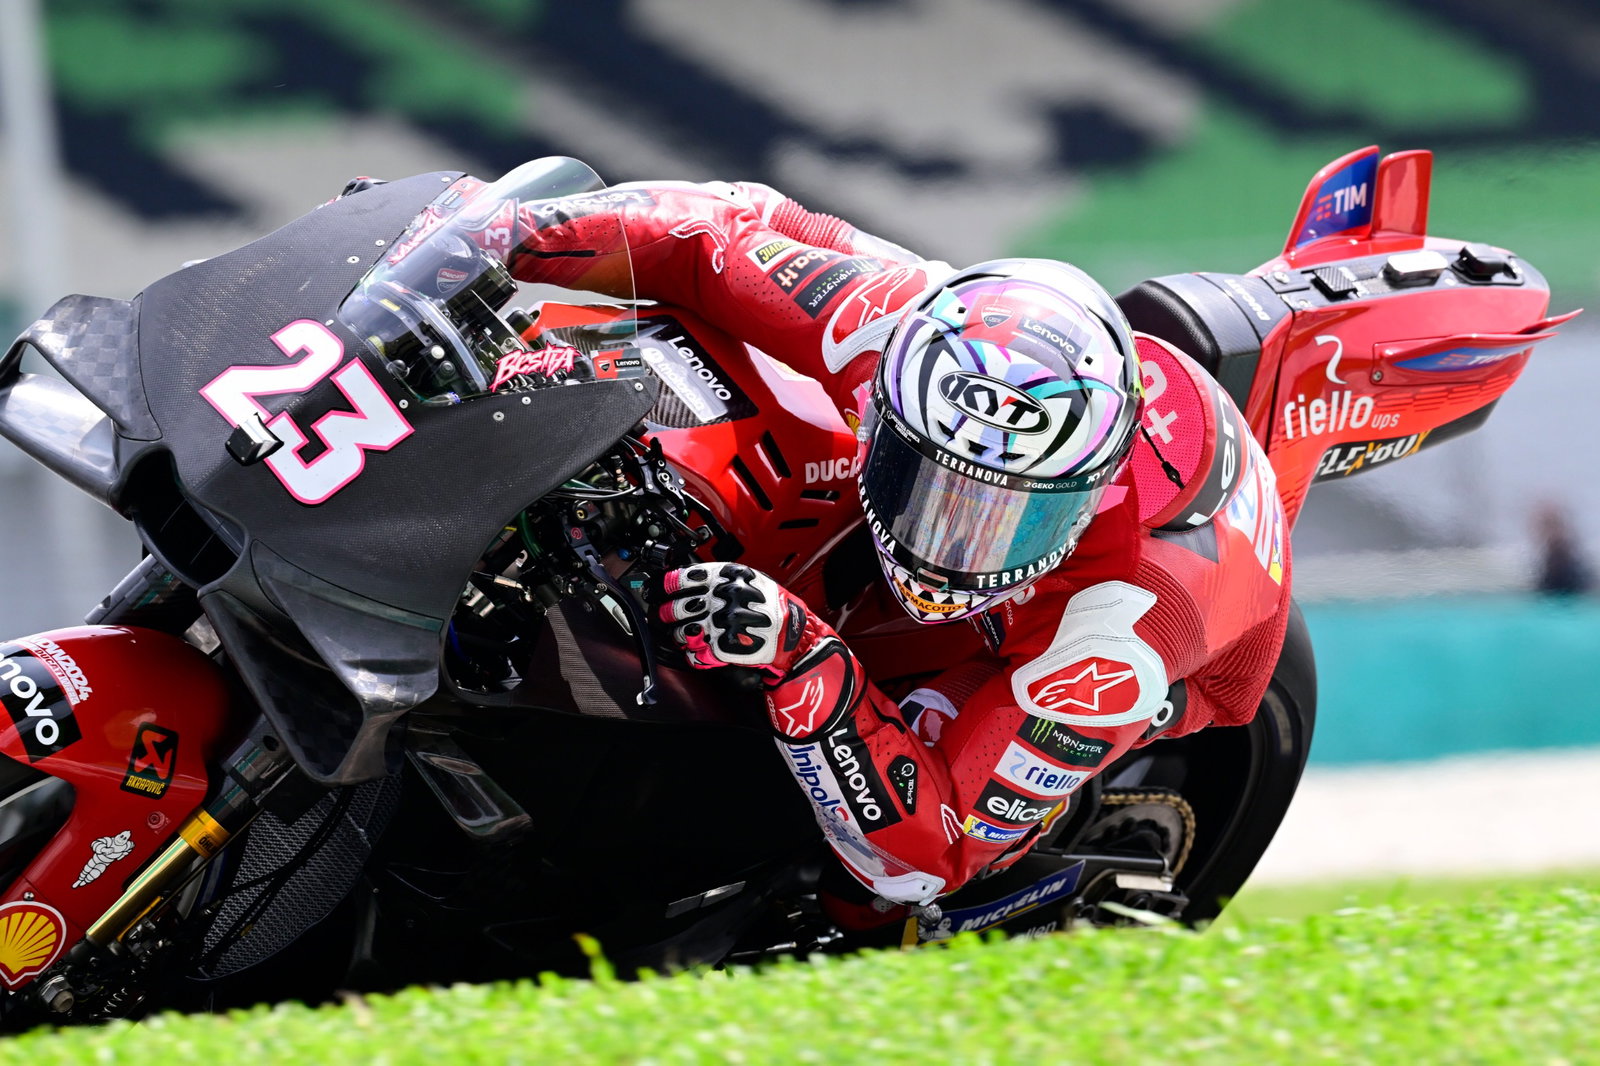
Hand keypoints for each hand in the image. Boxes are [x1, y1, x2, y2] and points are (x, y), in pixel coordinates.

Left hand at [656, 563, 816, 678]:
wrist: (791, 634)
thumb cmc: (772, 605)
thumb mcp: (748, 578)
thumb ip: (719, 578)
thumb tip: (687, 579)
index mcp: (724, 577)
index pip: (680, 578)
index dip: (664, 585)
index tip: (657, 589)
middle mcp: (718, 599)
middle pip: (676, 606)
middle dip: (664, 612)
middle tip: (662, 613)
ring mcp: (719, 624)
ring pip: (681, 631)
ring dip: (677, 633)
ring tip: (682, 632)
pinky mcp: (721, 648)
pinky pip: (694, 653)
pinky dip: (691, 652)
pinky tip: (695, 648)